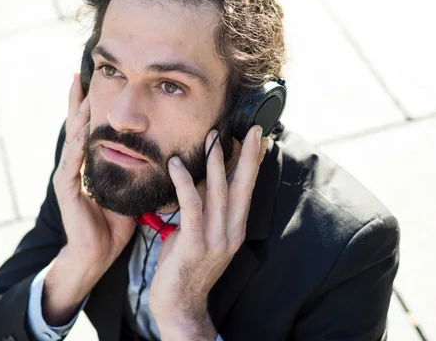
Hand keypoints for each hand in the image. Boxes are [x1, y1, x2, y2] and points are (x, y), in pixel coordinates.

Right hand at [52, 73, 135, 269]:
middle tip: (81, 72)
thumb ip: (137, 167)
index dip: (94, 105)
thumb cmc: (115, 221)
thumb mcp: (130, 187)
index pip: (91, 127)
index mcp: (91, 162)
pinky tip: (85, 130)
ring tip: (82, 89)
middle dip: (80, 99)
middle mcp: (76, 163)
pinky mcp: (65, 188)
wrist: (98, 251)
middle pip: (77, 124)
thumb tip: (165, 150)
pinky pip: (72, 162)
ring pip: (73, 136)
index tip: (101, 79)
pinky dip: (79, 144)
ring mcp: (68, 174)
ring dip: (78, 113)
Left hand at [149, 125, 268, 335]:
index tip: (259, 139)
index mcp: (235, 229)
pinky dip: (184, 183)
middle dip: (248, 156)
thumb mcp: (198, 233)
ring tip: (213, 137)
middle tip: (253, 130)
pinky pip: (191, 207)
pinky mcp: (195, 245)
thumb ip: (202, 208)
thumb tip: (198, 178)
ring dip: (215, 162)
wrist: (179, 305)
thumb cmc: (185, 266)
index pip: (247, 190)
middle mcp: (231, 233)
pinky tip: (176, 165)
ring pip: (219, 193)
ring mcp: (215, 240)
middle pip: (242, 187)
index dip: (253, 164)